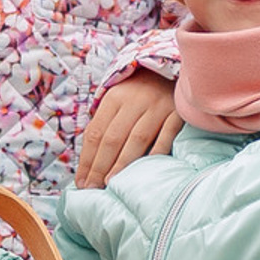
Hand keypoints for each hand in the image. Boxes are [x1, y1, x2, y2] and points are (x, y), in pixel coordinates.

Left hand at [76, 70, 180, 187]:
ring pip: (137, 139)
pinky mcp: (178, 112)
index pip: (95, 133)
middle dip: (100, 166)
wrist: (170, 72)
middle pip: (113, 138)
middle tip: (92, 187)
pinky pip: (166, 136)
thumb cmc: (137, 95)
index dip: (87, 159)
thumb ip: (104, 127)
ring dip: (122, 163)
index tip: (81, 181)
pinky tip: (146, 170)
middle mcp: (134, 101)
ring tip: (111, 182)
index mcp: (114, 98)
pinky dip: (156, 153)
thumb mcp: (117, 102)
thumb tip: (87, 165)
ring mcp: (158, 106)